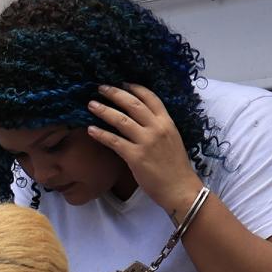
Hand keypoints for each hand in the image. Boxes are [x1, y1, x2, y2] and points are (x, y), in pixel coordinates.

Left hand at [86, 82, 204, 215]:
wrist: (180, 188)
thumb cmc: (176, 167)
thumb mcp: (172, 140)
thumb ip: (158, 128)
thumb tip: (141, 120)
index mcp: (167, 122)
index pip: (150, 98)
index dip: (135, 88)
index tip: (123, 83)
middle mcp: (157, 128)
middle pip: (132, 104)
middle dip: (115, 94)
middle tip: (101, 88)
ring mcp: (146, 142)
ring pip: (121, 120)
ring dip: (104, 110)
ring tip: (91, 105)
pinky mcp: (135, 157)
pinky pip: (114, 141)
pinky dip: (101, 134)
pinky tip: (91, 129)